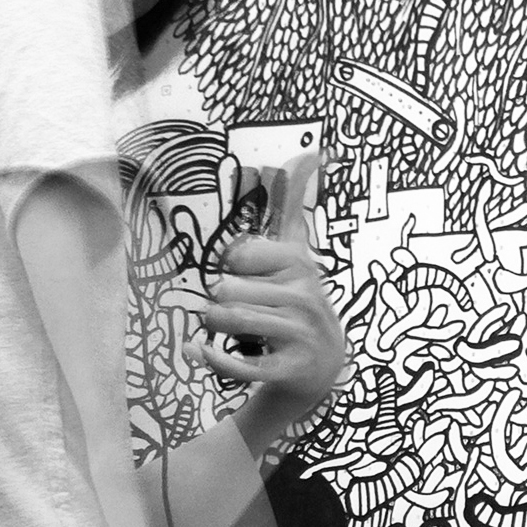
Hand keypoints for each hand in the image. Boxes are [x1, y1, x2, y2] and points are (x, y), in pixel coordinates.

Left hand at [193, 232, 346, 428]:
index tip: (241, 276)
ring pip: (234, 319)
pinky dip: (216, 360)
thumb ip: (293, 214)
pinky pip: (244, 365)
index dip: (230, 267)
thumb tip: (305, 159)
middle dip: (215, 299)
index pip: (238, 257)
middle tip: (222, 307)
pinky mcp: (290, 368)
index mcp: (301, 266)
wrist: (326, 363)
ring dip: (214, 323)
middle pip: (229, 288)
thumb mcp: (298, 262)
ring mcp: (299, 335)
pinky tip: (201, 351)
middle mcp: (304, 298)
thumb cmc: (300, 307)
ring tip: (216, 325)